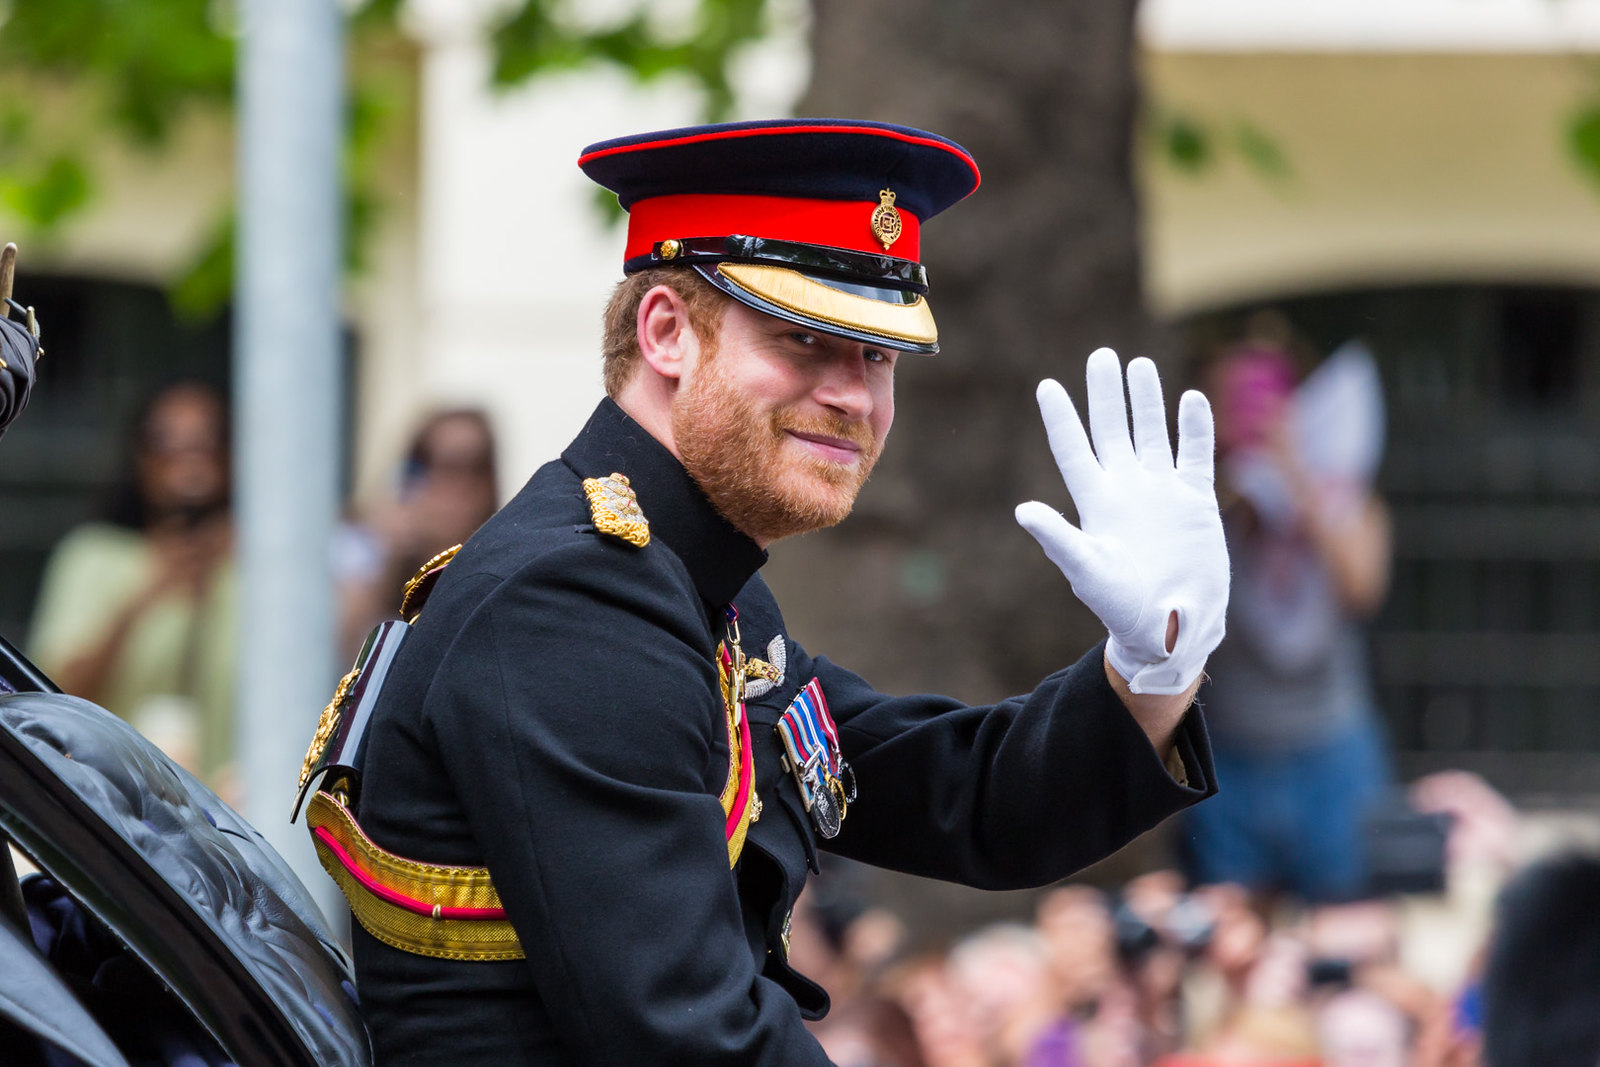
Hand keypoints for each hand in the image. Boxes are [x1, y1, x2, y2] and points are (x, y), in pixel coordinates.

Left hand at [1015, 348, 1228, 694]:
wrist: (1171, 628)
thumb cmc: (1121, 607)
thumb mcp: (1087, 572)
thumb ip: (1059, 539)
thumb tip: (1023, 511)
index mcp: (1095, 502)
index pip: (1074, 449)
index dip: (1061, 418)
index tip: (1048, 385)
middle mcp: (1126, 489)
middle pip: (1112, 430)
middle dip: (1106, 394)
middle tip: (1101, 356)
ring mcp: (1161, 492)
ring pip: (1152, 434)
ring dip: (1146, 401)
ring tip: (1139, 364)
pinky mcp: (1195, 502)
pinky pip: (1195, 455)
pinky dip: (1195, 427)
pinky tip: (1192, 398)